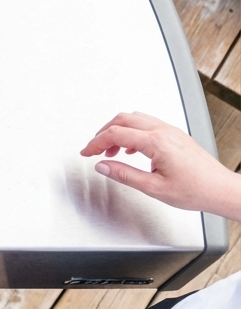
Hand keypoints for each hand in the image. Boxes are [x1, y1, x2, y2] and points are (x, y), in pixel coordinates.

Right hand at [81, 112, 240, 220]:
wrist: (221, 190)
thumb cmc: (197, 190)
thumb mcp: (154, 188)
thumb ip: (124, 175)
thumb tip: (103, 167)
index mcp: (157, 142)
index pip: (116, 134)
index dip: (96, 143)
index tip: (87, 152)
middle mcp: (164, 131)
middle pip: (123, 119)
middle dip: (103, 132)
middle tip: (94, 148)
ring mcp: (171, 131)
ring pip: (135, 119)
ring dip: (118, 130)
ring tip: (111, 150)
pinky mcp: (176, 135)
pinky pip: (147, 124)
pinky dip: (132, 132)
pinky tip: (131, 148)